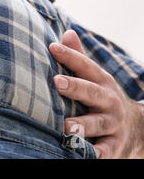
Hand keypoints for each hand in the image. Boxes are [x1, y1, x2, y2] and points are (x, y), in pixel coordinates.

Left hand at [49, 30, 143, 158]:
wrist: (137, 129)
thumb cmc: (103, 97)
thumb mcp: (95, 77)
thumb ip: (79, 57)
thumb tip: (66, 33)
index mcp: (101, 81)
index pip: (86, 66)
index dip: (70, 55)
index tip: (52, 47)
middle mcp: (109, 101)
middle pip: (92, 92)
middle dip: (75, 86)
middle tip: (57, 82)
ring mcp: (113, 124)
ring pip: (98, 123)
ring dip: (83, 125)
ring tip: (67, 126)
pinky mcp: (114, 145)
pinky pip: (105, 150)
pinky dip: (96, 153)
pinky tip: (85, 154)